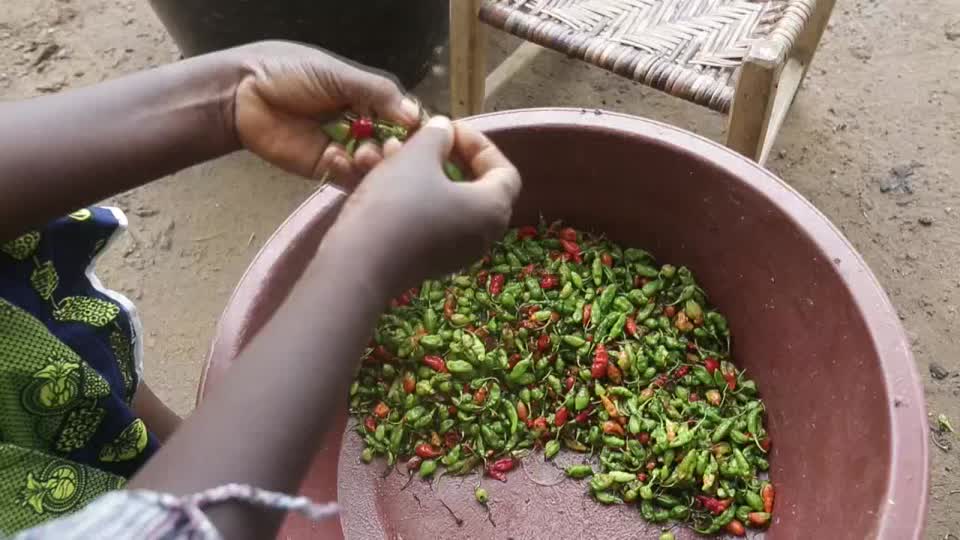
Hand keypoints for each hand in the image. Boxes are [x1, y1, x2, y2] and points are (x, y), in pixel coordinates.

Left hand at [231, 41, 420, 186]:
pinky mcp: (325, 169)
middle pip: (394, 147)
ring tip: (364, 156)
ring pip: (375, 167)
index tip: (416, 136)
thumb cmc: (290, 72)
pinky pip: (348, 179)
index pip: (404, 119)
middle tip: (391, 150)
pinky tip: (336, 158)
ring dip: (375, 164)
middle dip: (396, 151)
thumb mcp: (339, 75)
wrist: (243, 92)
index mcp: (370, 99)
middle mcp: (363, 126)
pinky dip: (348, 172)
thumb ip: (378, 93)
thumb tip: (415, 115)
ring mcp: (346, 149)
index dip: (413, 129)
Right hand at [324, 116, 521, 293]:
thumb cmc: (397, 204)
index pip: (504, 170)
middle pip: (473, 185)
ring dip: (420, 173)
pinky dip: (411, 197)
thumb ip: (437, 135)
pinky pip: (428, 220)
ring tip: (390, 153)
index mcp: (492, 210)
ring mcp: (455, 252)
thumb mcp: (418, 155)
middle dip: (444, 156)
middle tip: (420, 139)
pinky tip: (380, 179)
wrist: (359, 265)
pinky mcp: (428, 261)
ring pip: (444, 201)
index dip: (478, 143)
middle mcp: (482, 235)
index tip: (447, 129)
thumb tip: (444, 132)